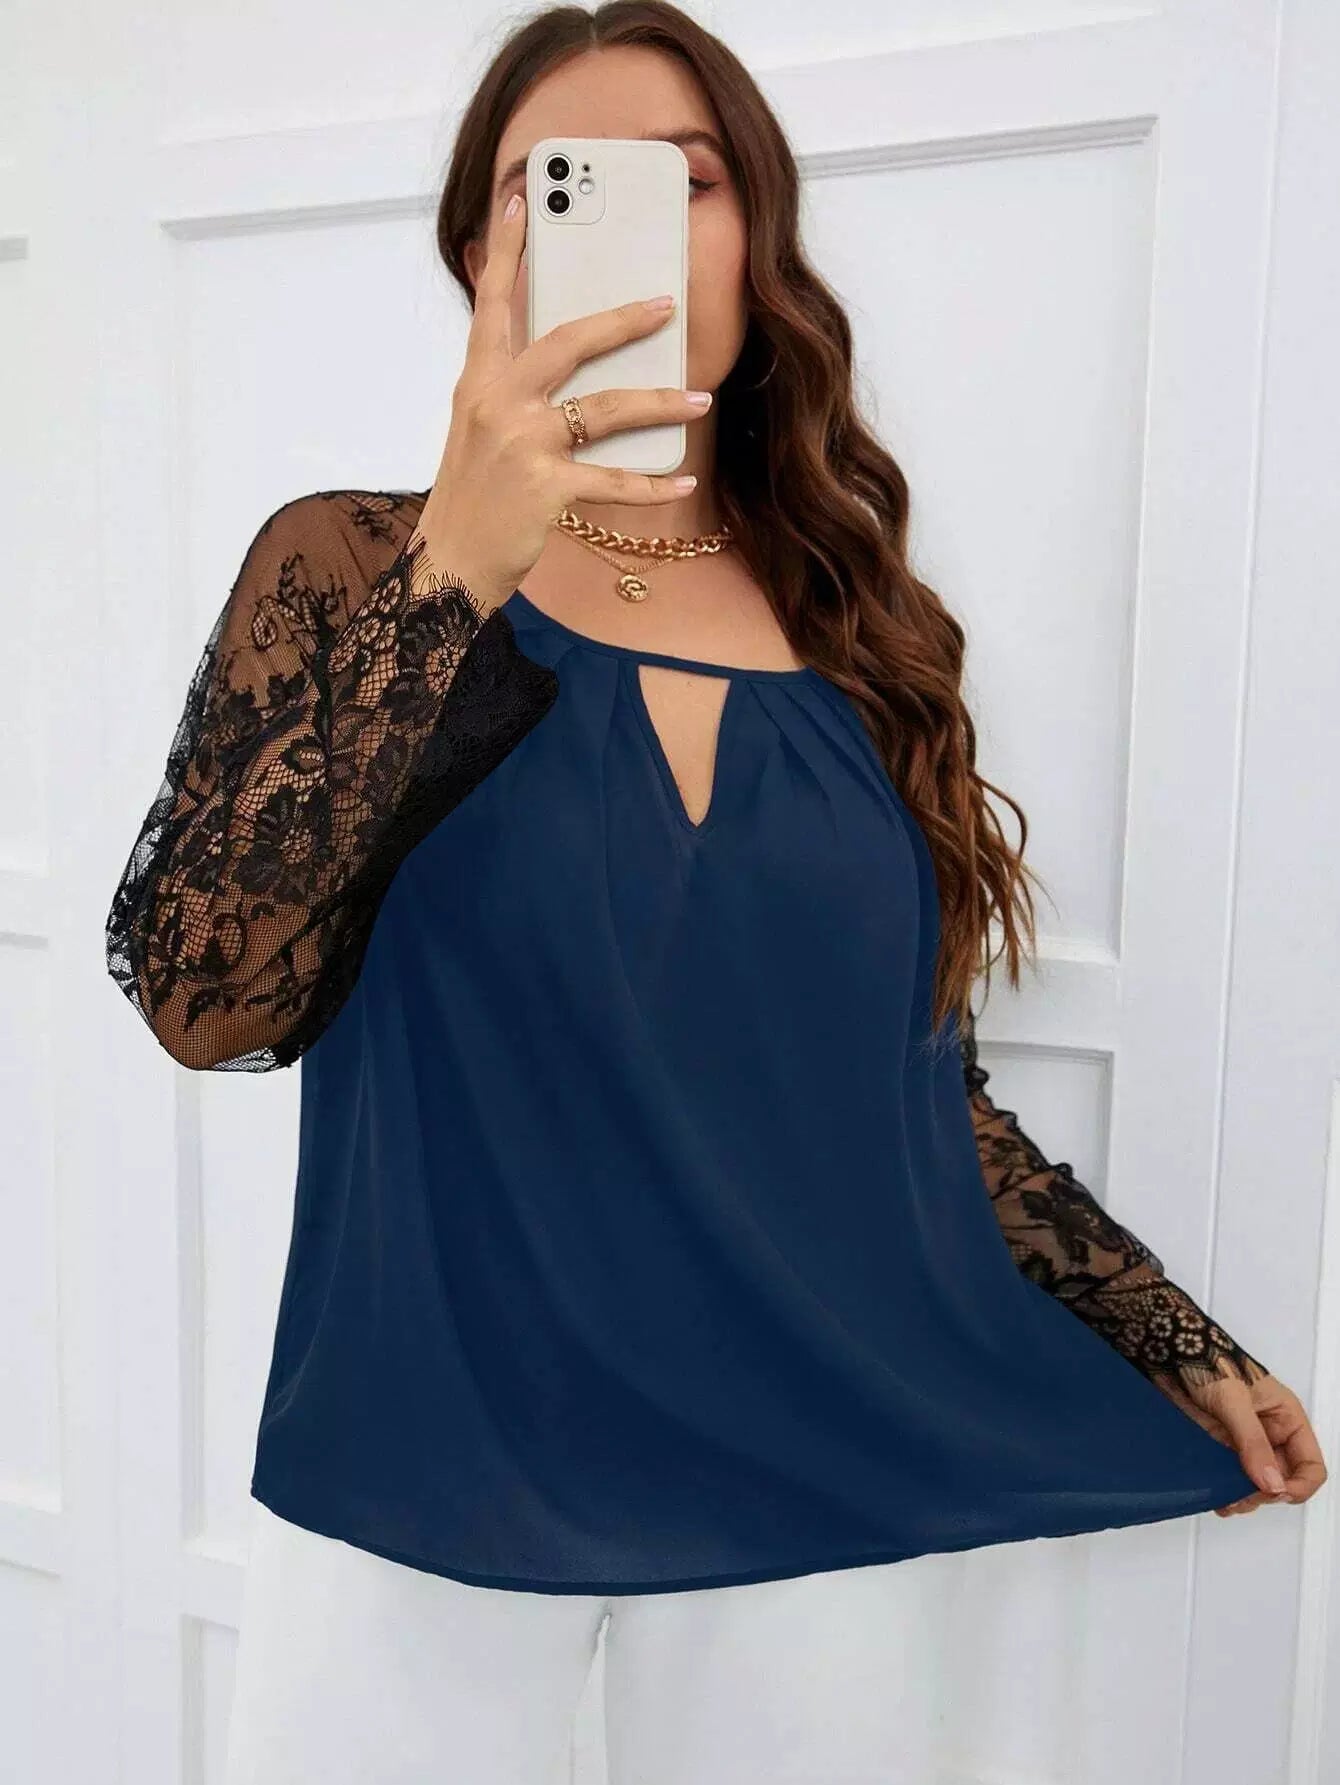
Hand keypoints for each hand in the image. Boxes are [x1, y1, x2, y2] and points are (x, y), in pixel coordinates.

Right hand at [416, 189, 708, 608]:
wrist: (450, 564)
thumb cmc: (471, 499)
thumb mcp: (478, 432)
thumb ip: (513, 393)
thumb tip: (572, 368)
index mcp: (478, 383)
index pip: (492, 305)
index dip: (507, 252)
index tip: (522, 201)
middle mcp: (496, 402)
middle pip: (568, 342)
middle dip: (622, 321)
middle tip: (666, 305)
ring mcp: (520, 443)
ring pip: (604, 409)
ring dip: (659, 403)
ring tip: (699, 399)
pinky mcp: (544, 487)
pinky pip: (612, 480)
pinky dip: (651, 484)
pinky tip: (681, 479)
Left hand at [1159, 1365, 1327, 1514]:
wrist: (1166, 1351)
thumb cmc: (1206, 1359)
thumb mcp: (1233, 1399)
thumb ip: (1253, 1441)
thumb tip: (1272, 1482)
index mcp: (1286, 1418)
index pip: (1310, 1466)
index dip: (1298, 1486)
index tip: (1274, 1493)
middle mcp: (1269, 1434)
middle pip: (1281, 1481)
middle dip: (1265, 1495)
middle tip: (1242, 1498)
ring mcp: (1243, 1443)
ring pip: (1255, 1484)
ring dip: (1243, 1498)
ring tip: (1227, 1500)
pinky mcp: (1218, 1447)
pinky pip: (1229, 1478)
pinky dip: (1225, 1490)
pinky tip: (1216, 1495)